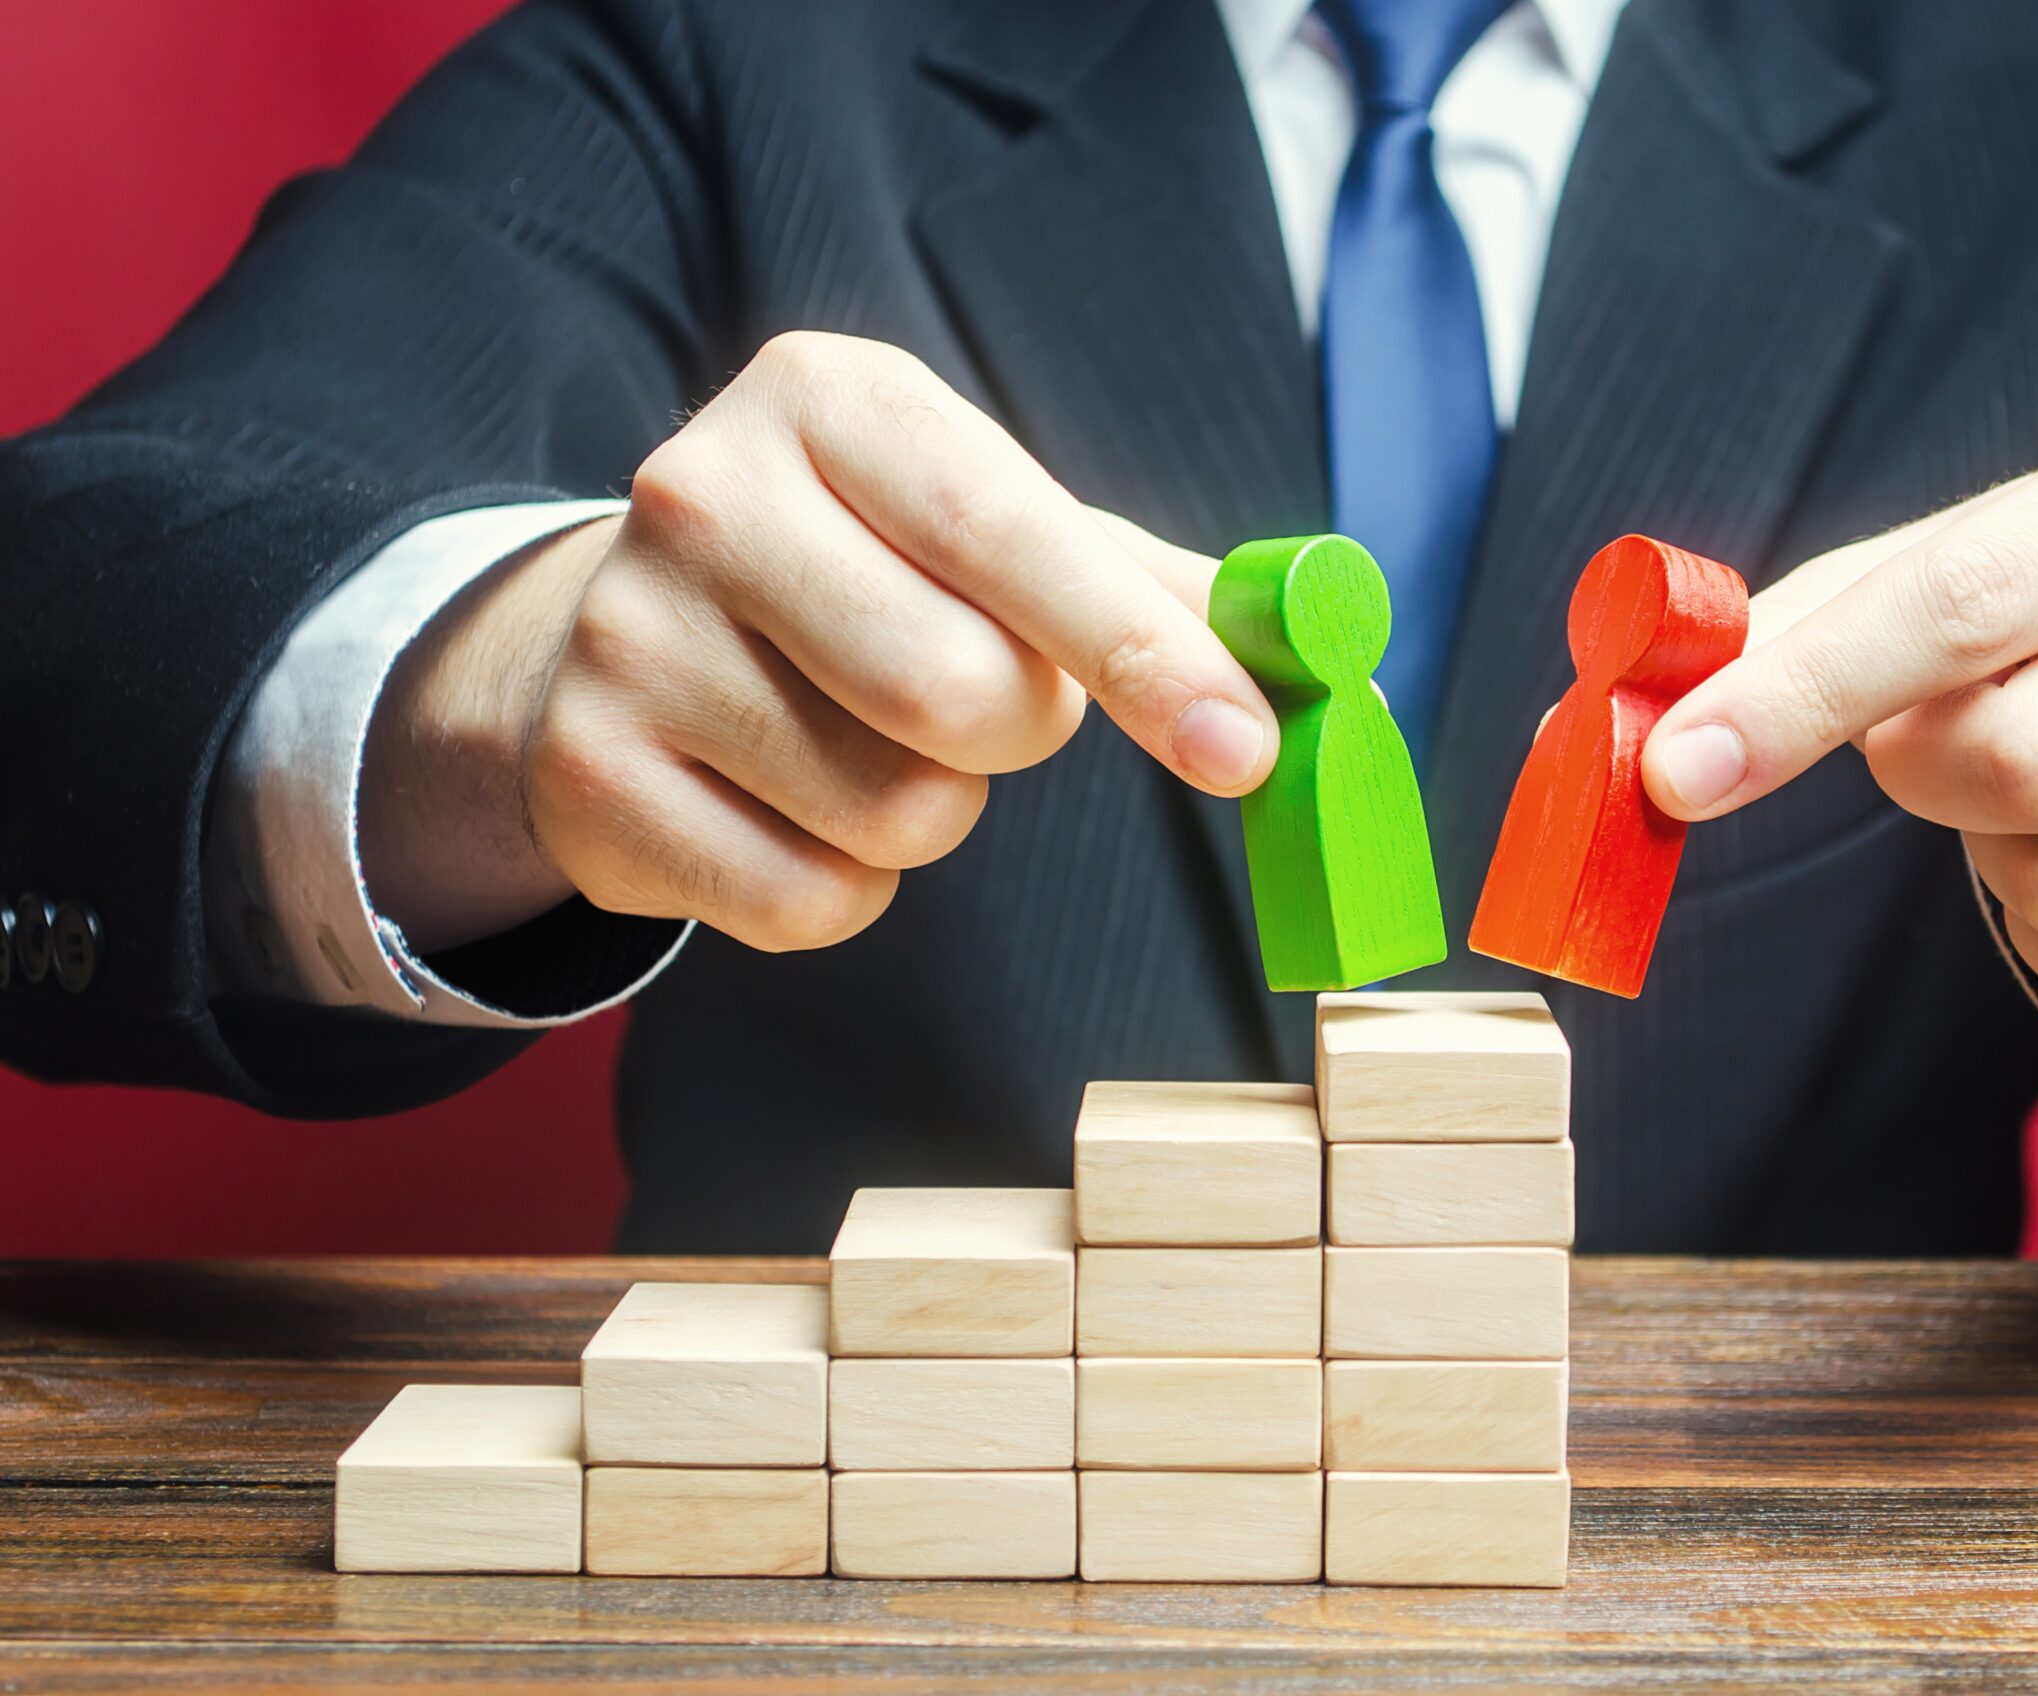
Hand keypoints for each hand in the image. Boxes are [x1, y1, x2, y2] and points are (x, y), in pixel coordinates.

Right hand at [360, 332, 1274, 953]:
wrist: (616, 636)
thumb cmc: (861, 574)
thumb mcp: (988, 529)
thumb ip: (1153, 591)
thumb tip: (1330, 676)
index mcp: (827, 398)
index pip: (1011, 532)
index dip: (1143, 653)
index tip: (1247, 746)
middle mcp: (703, 493)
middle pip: (960, 693)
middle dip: (1019, 732)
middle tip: (984, 704)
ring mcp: (626, 637)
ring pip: (896, 812)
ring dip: (935, 812)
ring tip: (864, 739)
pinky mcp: (589, 778)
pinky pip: (810, 902)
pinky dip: (846, 887)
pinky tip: (790, 805)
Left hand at [1641, 439, 2037, 1023]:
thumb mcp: (1946, 580)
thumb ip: (1784, 633)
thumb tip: (1605, 724)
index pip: (1952, 604)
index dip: (1796, 698)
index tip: (1674, 771)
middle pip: (2014, 761)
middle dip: (1922, 777)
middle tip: (1932, 748)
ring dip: (1991, 865)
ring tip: (2032, 795)